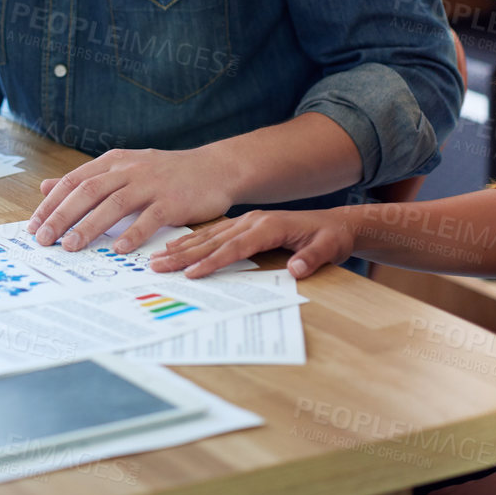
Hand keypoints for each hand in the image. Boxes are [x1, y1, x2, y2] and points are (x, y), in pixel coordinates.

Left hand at [26, 147, 235, 253]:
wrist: (214, 168)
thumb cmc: (165, 174)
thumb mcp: (123, 168)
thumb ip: (86, 179)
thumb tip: (45, 187)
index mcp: (114, 161)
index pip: (74, 181)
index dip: (52, 203)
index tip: (34, 226)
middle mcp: (129, 169)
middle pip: (88, 191)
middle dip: (62, 216)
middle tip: (44, 239)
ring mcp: (151, 184)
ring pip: (114, 203)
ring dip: (90, 226)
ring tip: (71, 246)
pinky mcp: (173, 201)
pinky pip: (150, 218)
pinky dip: (133, 233)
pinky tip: (118, 249)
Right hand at [147, 208, 357, 278]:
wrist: (337, 223)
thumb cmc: (331, 238)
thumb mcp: (330, 248)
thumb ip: (313, 258)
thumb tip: (297, 270)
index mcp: (270, 226)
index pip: (236, 247)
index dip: (213, 261)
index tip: (192, 273)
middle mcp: (253, 221)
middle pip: (214, 240)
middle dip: (185, 254)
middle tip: (158, 265)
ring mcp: (247, 221)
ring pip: (209, 235)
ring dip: (183, 247)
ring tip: (158, 257)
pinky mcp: (245, 225)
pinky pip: (213, 233)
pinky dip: (193, 240)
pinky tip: (177, 246)